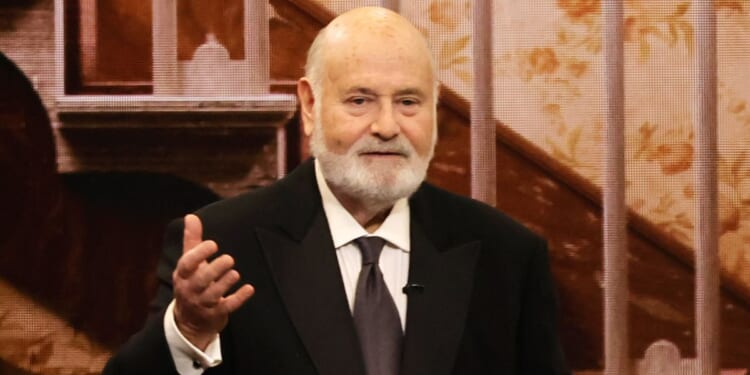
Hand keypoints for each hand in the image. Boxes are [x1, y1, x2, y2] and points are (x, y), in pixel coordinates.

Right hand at [172, 214, 254, 349]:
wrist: (188, 321)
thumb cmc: (191, 283)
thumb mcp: (188, 263)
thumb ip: (192, 240)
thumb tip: (191, 216)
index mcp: (183, 275)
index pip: (187, 264)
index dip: (199, 254)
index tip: (213, 244)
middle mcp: (190, 290)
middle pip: (201, 280)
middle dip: (215, 269)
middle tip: (229, 259)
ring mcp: (202, 304)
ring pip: (213, 294)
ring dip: (225, 283)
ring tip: (235, 273)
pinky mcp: (216, 314)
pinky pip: (227, 306)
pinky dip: (239, 298)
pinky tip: (249, 289)